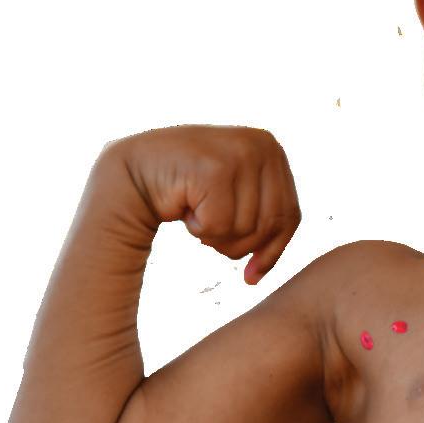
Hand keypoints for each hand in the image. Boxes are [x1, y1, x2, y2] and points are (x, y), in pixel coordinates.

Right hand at [107, 124, 301, 284]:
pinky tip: (183, 207)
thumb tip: (265, 268)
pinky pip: (220, 225)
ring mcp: (239, 153)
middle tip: (209, 237)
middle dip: (240, 246)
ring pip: (245, 228)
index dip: (273, 251)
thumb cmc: (184, 189)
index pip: (290, 215)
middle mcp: (262, 145)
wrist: (132, 171)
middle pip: (271, 225)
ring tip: (195, 212)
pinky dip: (199, 229)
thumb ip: (261, 215)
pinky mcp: (215, 168)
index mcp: (272, 148)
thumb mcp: (233, 197)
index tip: (252, 278)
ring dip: (215, 235)